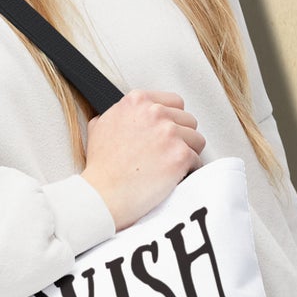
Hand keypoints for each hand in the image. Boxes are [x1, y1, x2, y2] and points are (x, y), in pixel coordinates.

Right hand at [80, 89, 204, 229]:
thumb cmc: (101, 167)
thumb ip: (118, 114)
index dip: (172, 120)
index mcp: (137, 101)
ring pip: (196, 139)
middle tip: (168, 152)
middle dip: (181, 137)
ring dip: (187, 152)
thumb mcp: (99, 127)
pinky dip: (188, 171)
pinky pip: (197, 160)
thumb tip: (124, 115)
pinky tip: (174, 177)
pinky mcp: (180, 155)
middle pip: (188, 120)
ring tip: (171, 165)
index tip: (167, 132)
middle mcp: (155, 113)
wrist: (103, 194)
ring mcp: (169, 133)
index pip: (174, 102)